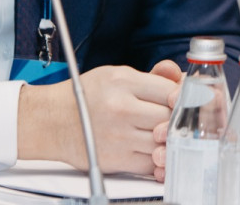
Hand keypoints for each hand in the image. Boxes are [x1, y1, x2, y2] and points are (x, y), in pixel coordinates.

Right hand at [18, 61, 182, 174]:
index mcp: (123, 81)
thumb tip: (180, 78)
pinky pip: (150, 164)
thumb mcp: (117, 75)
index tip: (185, 101)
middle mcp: (121, 107)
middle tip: (180, 120)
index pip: (170, 91)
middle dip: (178, 120)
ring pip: (163, 142)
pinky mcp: (116, 159)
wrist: (53, 121)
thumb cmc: (86, 96)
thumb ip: (152, 78)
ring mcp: (119, 135)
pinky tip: (156, 151)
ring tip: (167, 135)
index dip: (183, 98)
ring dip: (169, 141)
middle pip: (169, 117)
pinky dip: (157, 160)